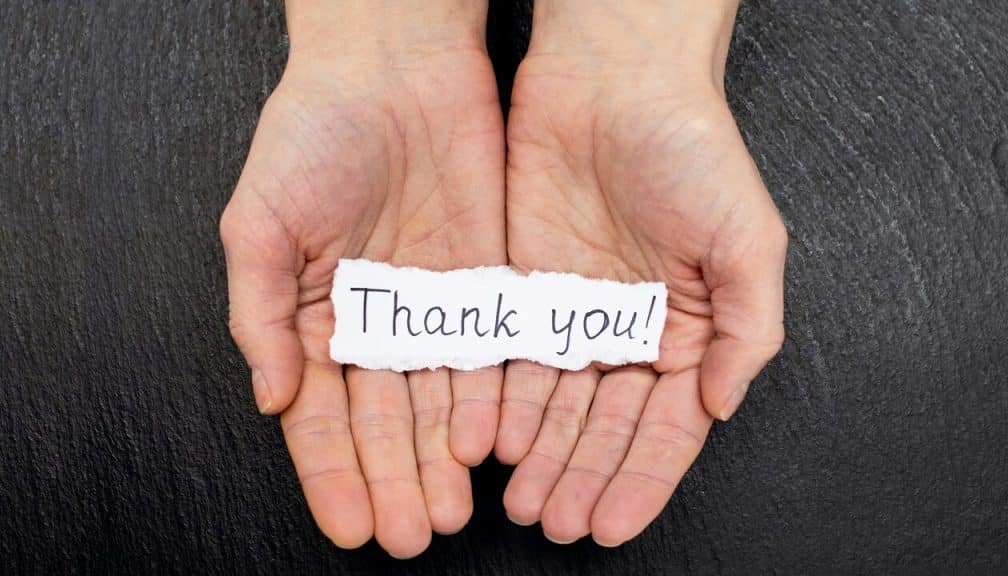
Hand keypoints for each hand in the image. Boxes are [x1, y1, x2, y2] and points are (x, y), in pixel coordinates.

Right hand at [220, 1, 504, 556]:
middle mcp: (378, 325)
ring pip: (439, 403)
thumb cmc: (311, 134)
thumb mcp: (259, 225)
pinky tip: (482, 444)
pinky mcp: (485, 284)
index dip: (333, 474)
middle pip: (385, 424)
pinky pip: (487, 355)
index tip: (349, 525)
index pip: (322, 417)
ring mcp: (434, 310)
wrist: (391, 69)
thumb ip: (259, 316)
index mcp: (316, 319)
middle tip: (407, 536)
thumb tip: (269, 397)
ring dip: (441, 460)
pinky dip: (484, 400)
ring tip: (447, 510)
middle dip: (394, 481)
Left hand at [496, 1, 786, 545]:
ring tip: (523, 504)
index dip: (639, 478)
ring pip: (554, 404)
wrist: (614, 79)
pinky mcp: (523, 287)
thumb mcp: (749, 241)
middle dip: (582, 478)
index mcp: (688, 328)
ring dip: (541, 456)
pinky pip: (510, 359)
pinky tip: (494, 443)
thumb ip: (746, 330)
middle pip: (604, 425)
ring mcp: (574, 312)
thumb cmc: (693, 148)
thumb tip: (722, 404)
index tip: (613, 524)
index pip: (665, 425)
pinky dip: (504, 404)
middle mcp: (630, 329)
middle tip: (556, 524)